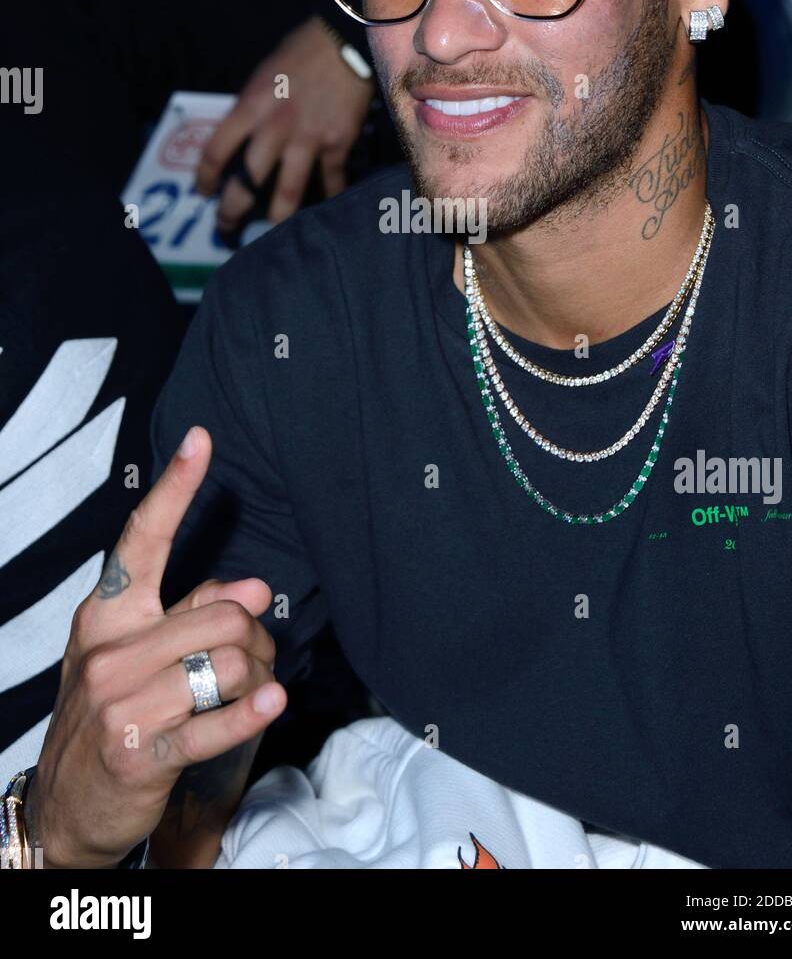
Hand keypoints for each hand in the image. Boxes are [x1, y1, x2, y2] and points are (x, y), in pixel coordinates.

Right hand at [26, 426, 286, 869]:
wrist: (68, 806)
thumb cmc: (113, 715)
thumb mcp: (137, 656)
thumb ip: (192, 614)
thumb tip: (253, 588)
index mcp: (106, 615)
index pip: (141, 540)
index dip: (175, 488)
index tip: (201, 440)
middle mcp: (109, 651)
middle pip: (221, 615)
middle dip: (255, 637)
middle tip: (258, 661)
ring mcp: (120, 702)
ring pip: (229, 664)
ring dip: (257, 680)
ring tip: (251, 694)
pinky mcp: (141, 751)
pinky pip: (215, 720)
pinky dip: (251, 713)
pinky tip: (271, 705)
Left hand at [195, 15, 373, 232]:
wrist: (344, 41)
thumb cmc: (299, 53)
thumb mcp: (261, 76)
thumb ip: (249, 109)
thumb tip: (238, 139)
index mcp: (250, 107)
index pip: (216, 150)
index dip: (205, 177)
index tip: (202, 192)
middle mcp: (274, 127)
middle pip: (247, 180)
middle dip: (233, 209)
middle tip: (226, 226)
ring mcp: (307, 139)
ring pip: (288, 191)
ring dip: (276, 218)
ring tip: (271, 234)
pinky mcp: (337, 143)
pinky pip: (331, 180)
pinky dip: (330, 196)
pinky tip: (327, 208)